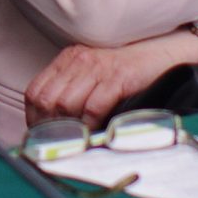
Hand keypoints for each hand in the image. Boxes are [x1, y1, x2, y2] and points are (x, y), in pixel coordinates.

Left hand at [23, 30, 197, 127]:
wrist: (162, 54)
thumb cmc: (128, 69)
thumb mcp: (94, 73)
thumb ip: (74, 90)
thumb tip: (55, 123)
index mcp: (69, 59)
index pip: (36, 91)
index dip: (34, 117)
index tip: (41, 136)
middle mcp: (79, 61)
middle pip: (47, 99)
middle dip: (49, 126)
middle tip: (58, 143)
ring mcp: (98, 68)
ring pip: (66, 103)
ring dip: (69, 127)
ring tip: (76, 140)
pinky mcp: (117, 78)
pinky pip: (93, 106)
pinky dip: (90, 124)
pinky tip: (94, 133)